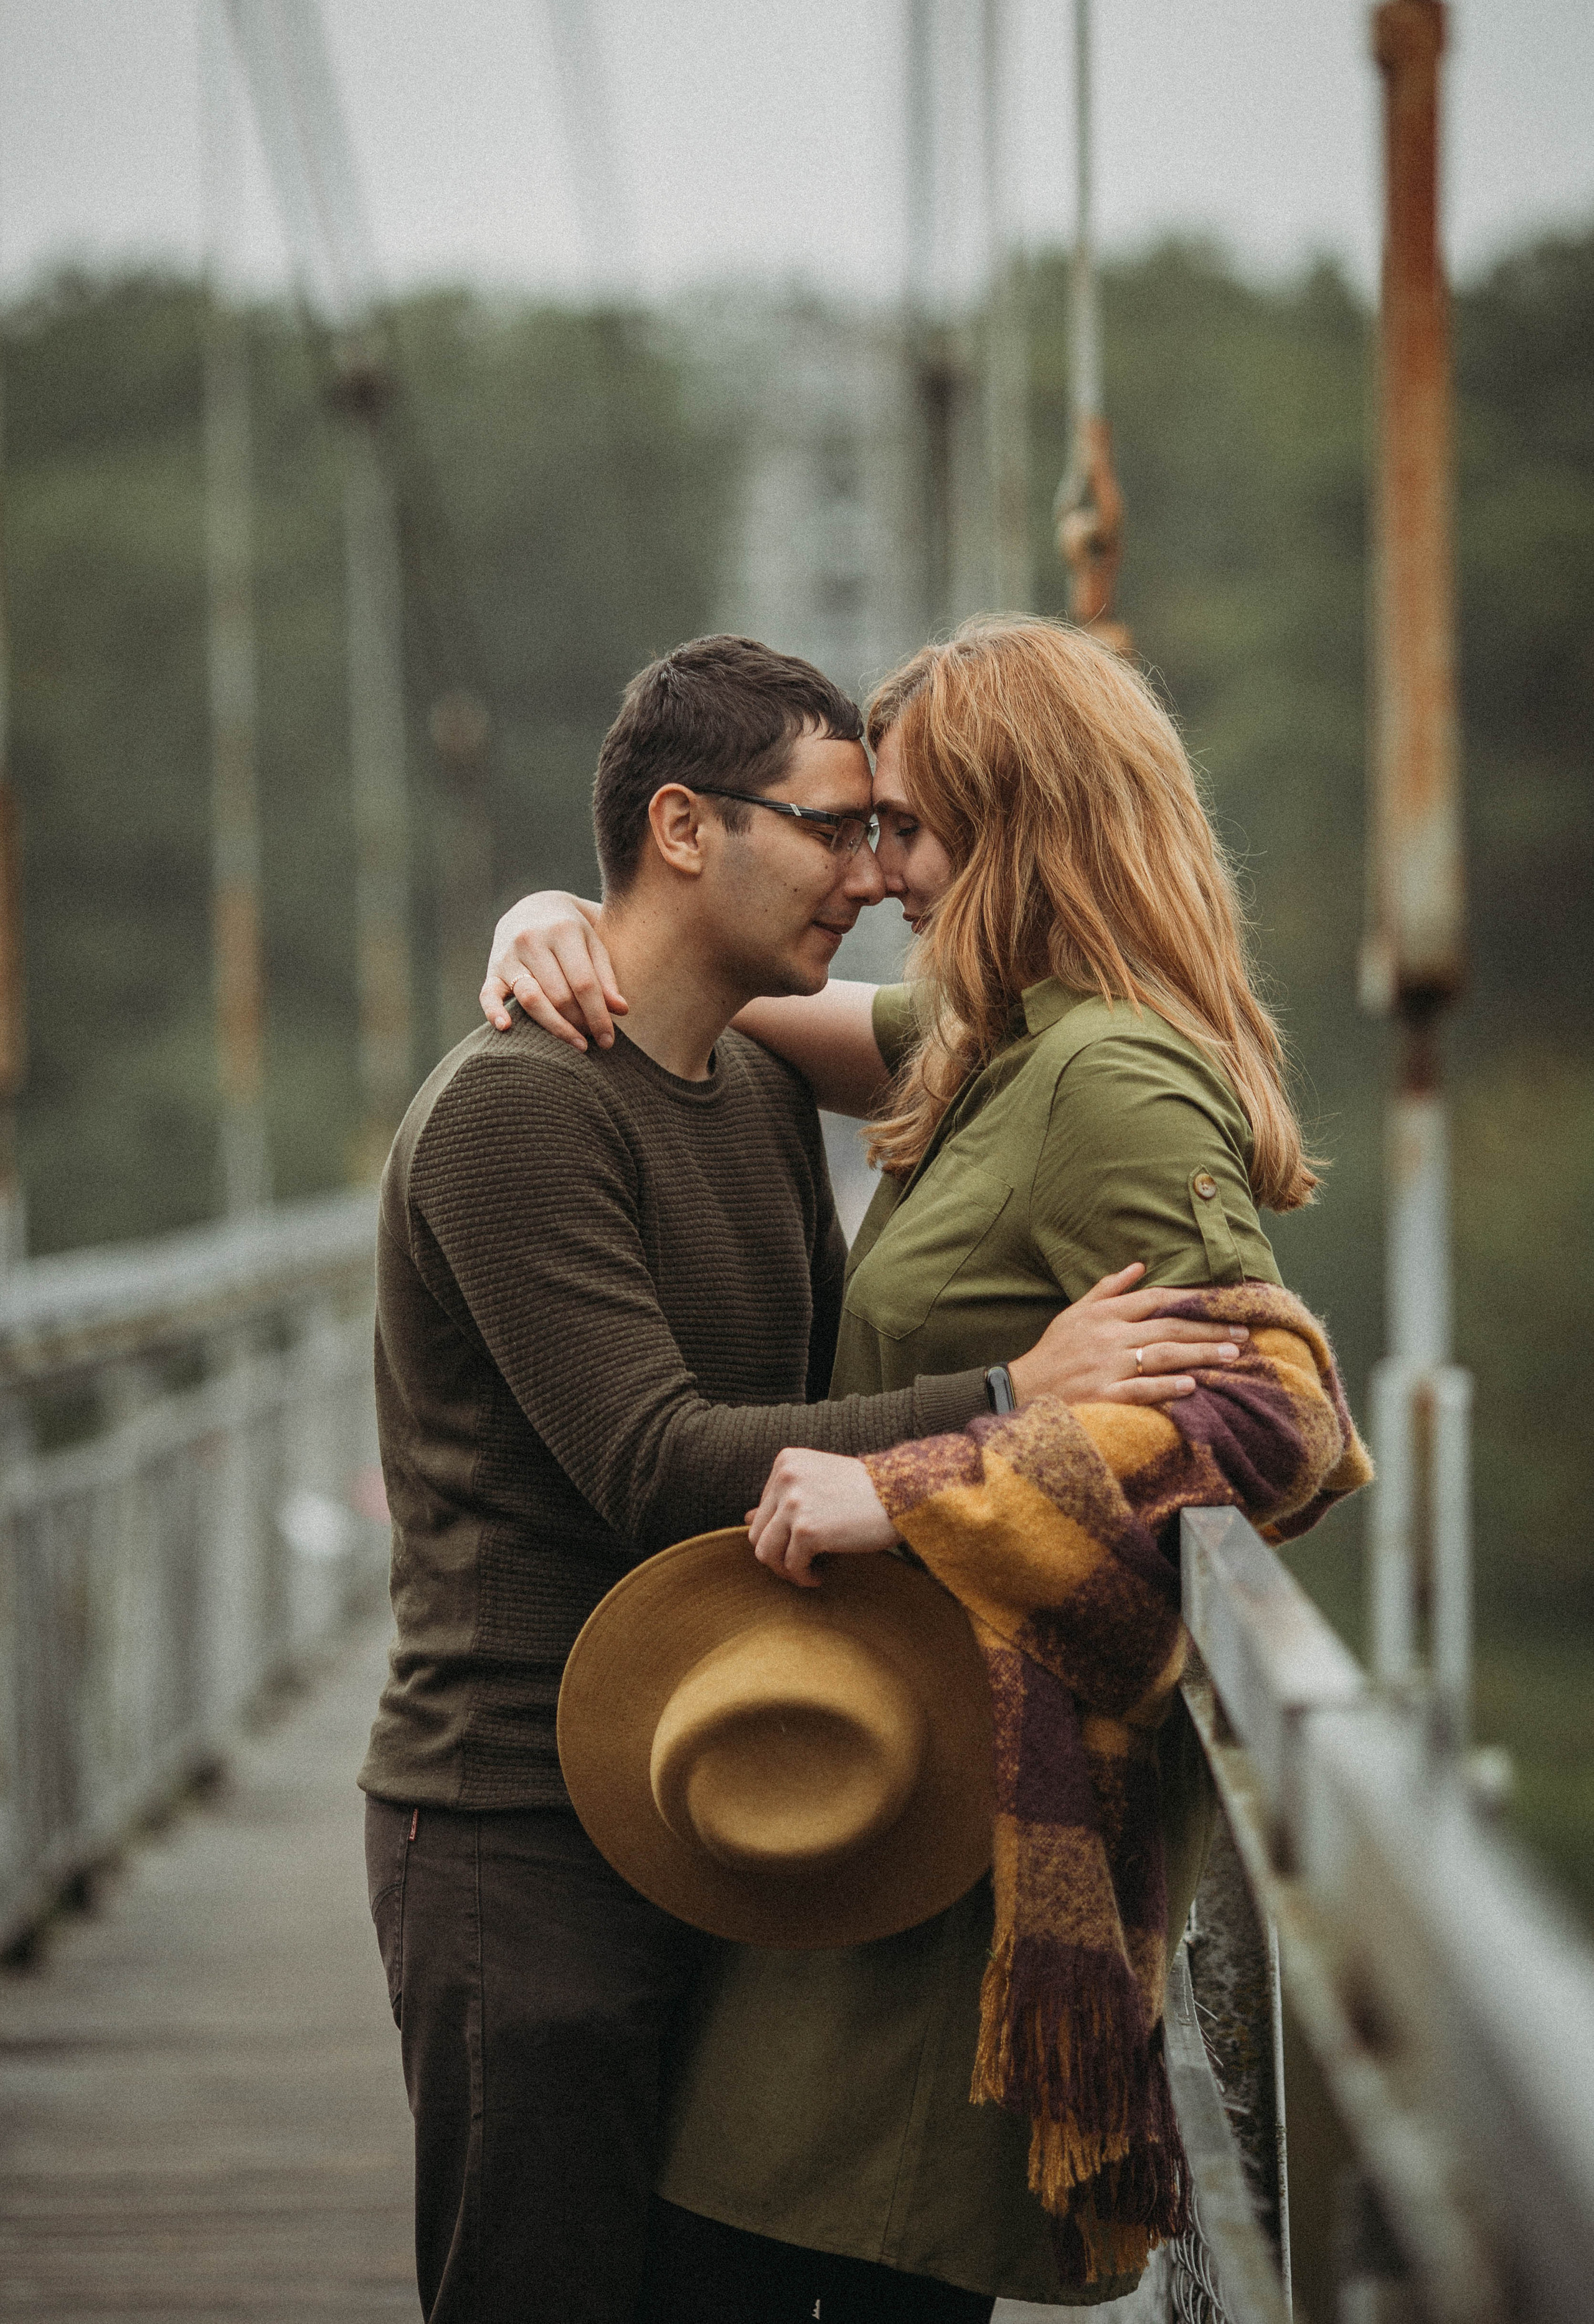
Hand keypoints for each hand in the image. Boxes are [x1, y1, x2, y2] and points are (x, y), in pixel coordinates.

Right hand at [480, 892, 626, 1051]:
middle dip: (579, 1022)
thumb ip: (606, 976)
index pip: (584, 983)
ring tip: (574, 1043)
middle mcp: (532, 940)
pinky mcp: (493, 969)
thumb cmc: (572, 932)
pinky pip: (488, 994)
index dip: (598, 1015)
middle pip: (559, 995)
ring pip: (530, 999)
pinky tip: (506, 1028)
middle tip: (592, 1038)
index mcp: (563, 931)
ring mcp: (509, 955)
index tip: (608, 1040)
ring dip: (554, 1027)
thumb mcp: (593, 944)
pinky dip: (494, 1012)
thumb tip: (621, 1010)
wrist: (534, 907)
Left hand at [747, 1449, 897, 1588]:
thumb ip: (781, 1499)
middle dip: (778, 1555)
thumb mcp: (818, 1484)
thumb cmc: (865, 1491)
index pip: (762, 1510)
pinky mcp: (807, 1530)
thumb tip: (744, 1518)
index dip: (780, 1533)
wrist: (903, 1494)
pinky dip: (804, 1577)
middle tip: (802, 1564)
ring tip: (808, 1572)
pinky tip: (821, 1575)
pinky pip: (792, 1566)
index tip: (802, 1543)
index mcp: (785, 1462)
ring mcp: (794, 1503)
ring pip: (766, 1553)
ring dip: (786, 1570)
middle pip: (757, 1533)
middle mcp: (785, 1477)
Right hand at [1007, 1263, 1246, 1407]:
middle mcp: (1109, 1337)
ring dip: (1200, 1354)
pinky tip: (1192, 1385)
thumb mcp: (1076, 1312)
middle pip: (1169, 1327)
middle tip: (1242, 1332)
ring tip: (1232, 1354)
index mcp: (1105, 1314)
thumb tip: (1139, 1265)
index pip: (1156, 1299)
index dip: (1193, 1299)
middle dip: (1209, 1329)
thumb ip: (1108, 1289)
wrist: (1022, 1388)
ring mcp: (1107, 1366)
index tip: (1225, 1303)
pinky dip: (1166, 1386)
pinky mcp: (1103, 1395)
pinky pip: (1141, 1388)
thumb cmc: (1054, 1351)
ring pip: (1163, 1355)